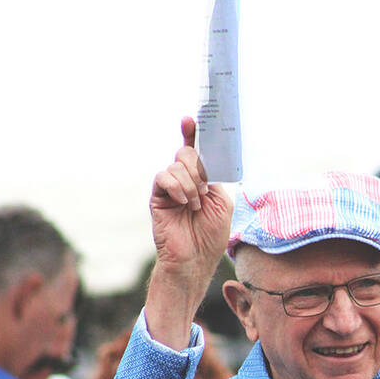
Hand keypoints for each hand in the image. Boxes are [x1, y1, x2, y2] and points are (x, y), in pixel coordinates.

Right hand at [149, 117, 232, 279]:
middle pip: (186, 154)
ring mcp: (169, 188)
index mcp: (201, 180)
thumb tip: (201, 161)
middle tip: (204, 192)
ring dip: (191, 185)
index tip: (189, 119)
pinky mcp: (157, 197)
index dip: (191, 134)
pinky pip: (164, 177)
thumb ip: (213, 179)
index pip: (195, 151)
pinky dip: (177, 186)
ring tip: (195, 206)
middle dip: (198, 169)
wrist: (195, 259)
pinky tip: (184, 202)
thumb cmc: (211, 236)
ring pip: (176, 165)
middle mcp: (183, 181)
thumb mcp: (222, 203)